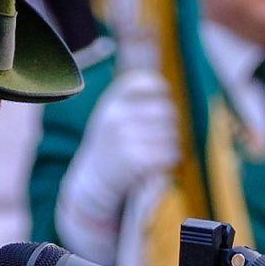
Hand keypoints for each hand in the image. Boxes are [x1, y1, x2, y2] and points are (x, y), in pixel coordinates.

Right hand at [55, 69, 180, 265]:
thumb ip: (132, 101)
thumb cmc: (108, 148)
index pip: (147, 82)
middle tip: (163, 137)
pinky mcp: (135, 159)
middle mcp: (117, 116)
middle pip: (166, 111)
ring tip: (158, 153)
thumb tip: (166, 89)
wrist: (91, 183)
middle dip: (171, 125)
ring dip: (172, 145)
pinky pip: (169, 153)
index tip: (162, 102)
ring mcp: (125, 137)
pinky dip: (171, 160)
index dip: (161, 91)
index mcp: (112, 101)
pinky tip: (160, 164)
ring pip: (171, 134)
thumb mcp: (111, 117)